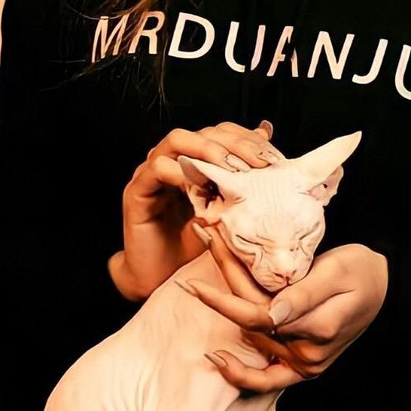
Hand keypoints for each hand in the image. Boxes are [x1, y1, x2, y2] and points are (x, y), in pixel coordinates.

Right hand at [110, 119, 283, 301]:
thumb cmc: (195, 246)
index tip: (274, 159)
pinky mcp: (137, 190)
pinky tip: (204, 185)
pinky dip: (181, 171)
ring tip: (234, 171)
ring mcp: (151, 172)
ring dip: (210, 150)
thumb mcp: (229, 214)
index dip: (248, 140)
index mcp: (195, 161)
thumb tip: (268, 153)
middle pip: (205, 132)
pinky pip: (157, 168)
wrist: (161, 278)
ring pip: (178, 140)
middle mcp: (172, 159)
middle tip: (259, 163)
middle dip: (236, 144)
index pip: (222, 133)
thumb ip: (243, 184)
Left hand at [179, 242, 389, 391]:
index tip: (193, 285)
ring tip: (201, 283)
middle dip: (220, 295)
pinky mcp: (303, 366)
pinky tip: (218, 360)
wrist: (387, 288)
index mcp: (318, 327)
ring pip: (253, 340)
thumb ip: (304, 295)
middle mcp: (308, 353)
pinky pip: (268, 380)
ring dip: (228, 313)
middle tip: (192, 269)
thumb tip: (271, 315)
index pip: (257, 316)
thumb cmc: (363, 271)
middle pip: (251, 325)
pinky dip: (242, 375)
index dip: (222, 301)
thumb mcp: (338, 272)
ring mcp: (306, 364)